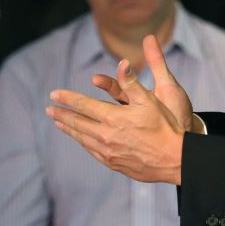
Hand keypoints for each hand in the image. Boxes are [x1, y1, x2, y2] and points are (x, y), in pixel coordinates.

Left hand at [47, 34, 189, 184]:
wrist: (174, 159)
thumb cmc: (164, 127)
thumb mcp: (149, 100)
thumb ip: (132, 82)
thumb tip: (122, 62)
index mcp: (113, 117)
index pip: (82, 105)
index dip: (67, 98)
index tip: (54, 94)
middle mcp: (106, 135)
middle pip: (77, 122)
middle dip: (61, 114)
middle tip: (49, 109)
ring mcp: (108, 152)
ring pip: (82, 138)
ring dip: (68, 129)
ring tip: (58, 123)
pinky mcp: (113, 163)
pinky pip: (92, 151)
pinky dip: (82, 142)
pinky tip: (80, 139)